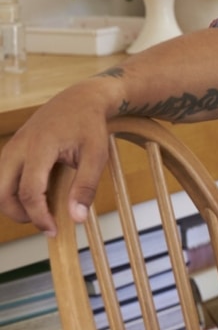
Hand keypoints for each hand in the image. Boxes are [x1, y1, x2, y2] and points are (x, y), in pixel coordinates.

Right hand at [0, 80, 120, 234]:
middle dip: (18, 213)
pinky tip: (38, 196)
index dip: (39, 216)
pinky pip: (3, 176)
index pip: (29, 191)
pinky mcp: (11, 150)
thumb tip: (77, 218)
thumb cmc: (89, 126)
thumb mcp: (96, 155)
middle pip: (1, 192)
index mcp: (40, 147)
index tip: (53, 230)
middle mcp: (18, 147)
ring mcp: (11, 148)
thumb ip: (86, 187)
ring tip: (42, 210)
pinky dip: (14, 191)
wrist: (79, 100)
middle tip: (45, 223)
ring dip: (14, 204)